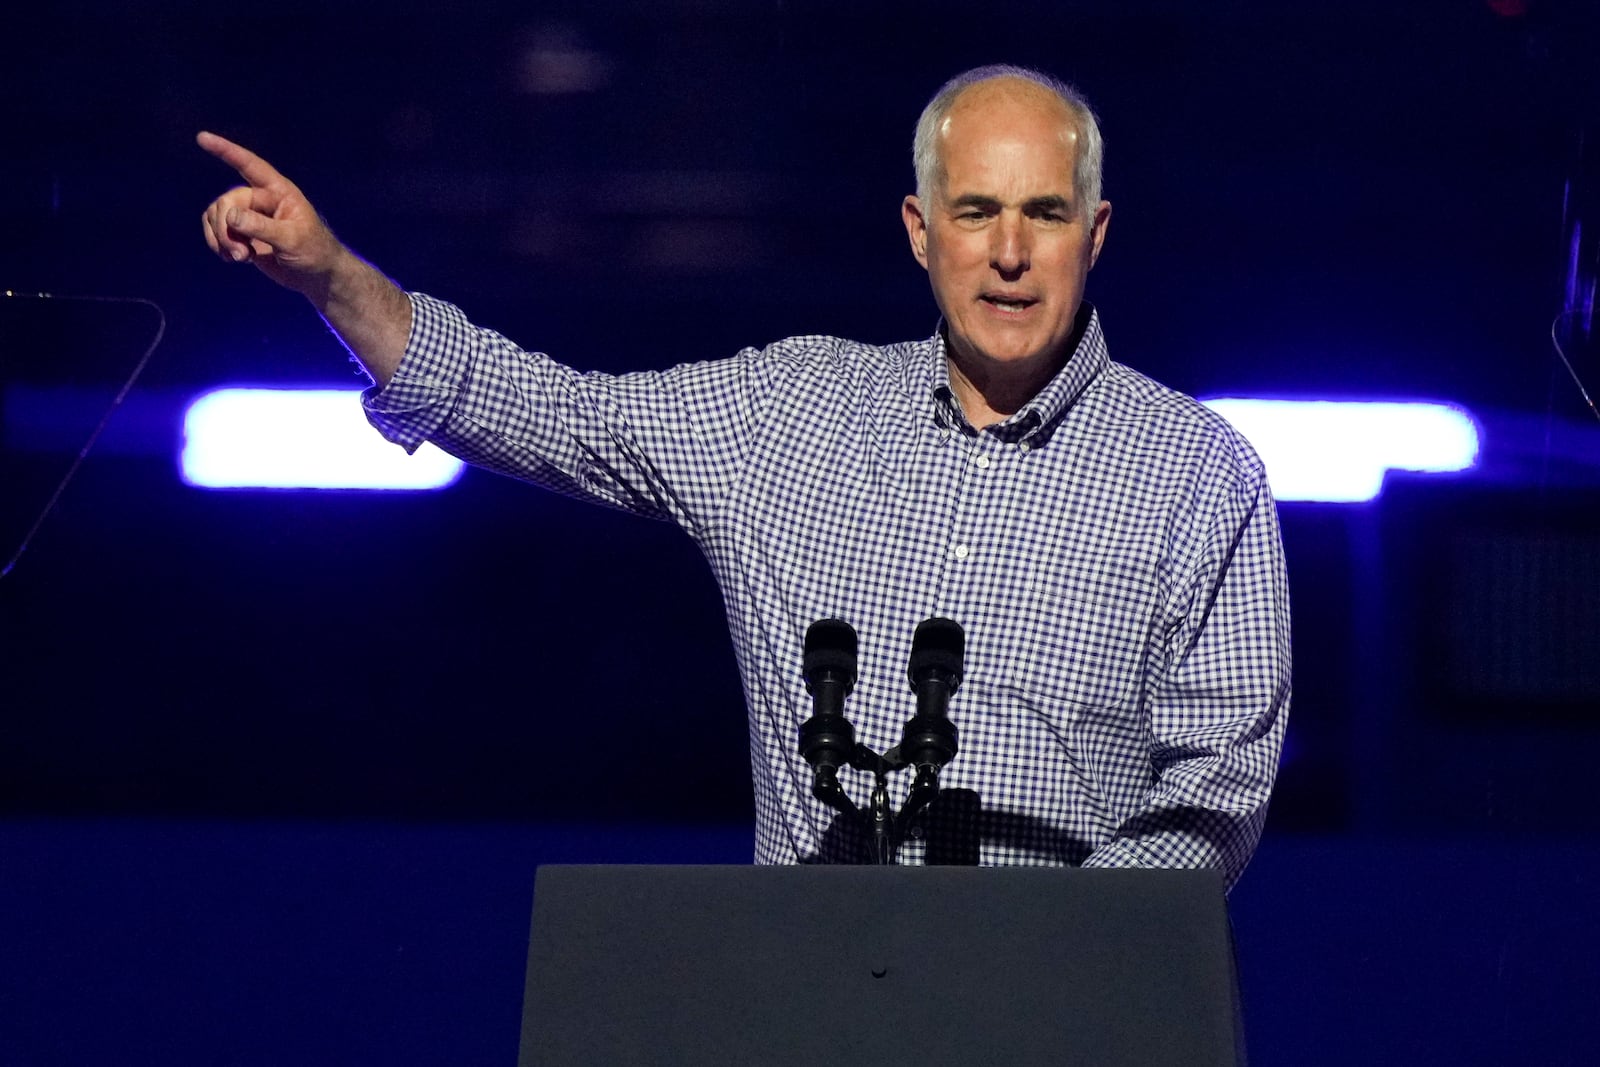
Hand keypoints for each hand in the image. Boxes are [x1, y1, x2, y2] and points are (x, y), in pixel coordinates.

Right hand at [197, 131, 345, 297]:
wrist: (315, 275)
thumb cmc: (314, 251)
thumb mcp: (292, 239)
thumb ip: (262, 227)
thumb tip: (230, 215)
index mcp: (279, 191)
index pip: (249, 165)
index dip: (226, 151)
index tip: (202, 138)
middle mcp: (261, 198)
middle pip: (227, 201)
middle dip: (226, 228)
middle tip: (241, 255)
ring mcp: (249, 216)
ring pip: (217, 215)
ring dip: (221, 239)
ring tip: (241, 258)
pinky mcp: (241, 233)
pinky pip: (215, 230)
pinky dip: (218, 244)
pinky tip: (234, 259)